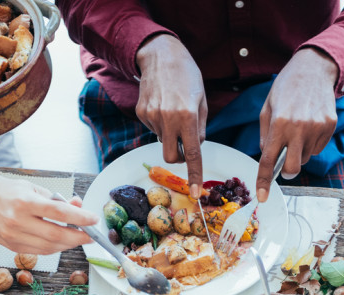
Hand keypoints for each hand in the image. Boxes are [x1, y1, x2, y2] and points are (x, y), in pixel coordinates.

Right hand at [0, 177, 95, 254]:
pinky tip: (61, 242)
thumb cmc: (10, 192)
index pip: (58, 213)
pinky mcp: (11, 246)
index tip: (93, 220)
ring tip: (77, 238)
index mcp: (24, 202)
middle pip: (55, 235)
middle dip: (77, 237)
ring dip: (67, 245)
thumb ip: (58, 200)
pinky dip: (54, 248)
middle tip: (90, 235)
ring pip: (49, 247)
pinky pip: (39, 252)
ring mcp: (13, 236)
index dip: (79, 218)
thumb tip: (80, 207)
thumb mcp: (35, 188)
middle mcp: (17, 220)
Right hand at [136, 34, 206, 196]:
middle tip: (183, 146)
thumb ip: (200, 127)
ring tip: (173, 111)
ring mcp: (152, 116)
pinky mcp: (141, 112)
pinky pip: (153, 129)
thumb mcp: (202, 99)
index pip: (192, 154)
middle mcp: (168, 118)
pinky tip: (163, 105)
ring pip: (162, 141)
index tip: (194, 192)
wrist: (160, 55)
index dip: (194, 175)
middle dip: (178, 157)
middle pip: (170, 156)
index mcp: (188, 116)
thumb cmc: (187, 75)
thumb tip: (195, 148)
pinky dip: (160, 124)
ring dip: (170, 135)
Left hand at [257, 48, 338, 201]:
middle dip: (286, 170)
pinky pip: (318, 148)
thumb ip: (265, 135)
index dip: (264, 181)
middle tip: (284, 160)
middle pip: (292, 168)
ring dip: (299, 152)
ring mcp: (317, 128)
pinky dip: (311, 144)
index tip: (263, 197)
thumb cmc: (286, 88)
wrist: (314, 69)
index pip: (269, 160)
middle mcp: (299, 127)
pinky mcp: (330, 126)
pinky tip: (309, 125)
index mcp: (279, 123)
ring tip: (298, 130)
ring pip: (305, 158)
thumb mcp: (267, 108)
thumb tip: (268, 157)